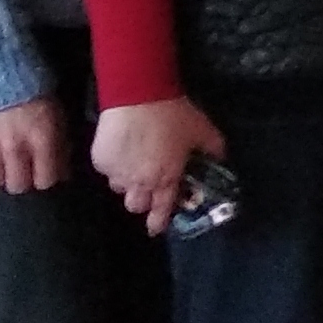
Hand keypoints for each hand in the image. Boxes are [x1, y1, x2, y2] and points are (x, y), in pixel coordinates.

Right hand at [0, 96, 69, 194]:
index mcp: (41, 138)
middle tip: (24, 170)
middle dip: (23, 180)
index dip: (46, 178)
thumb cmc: (34, 88)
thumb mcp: (57, 113)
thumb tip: (62, 172)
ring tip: (4, 163)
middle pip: (17, 186)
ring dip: (1, 174)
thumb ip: (59, 144)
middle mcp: (14, 146)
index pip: (45, 180)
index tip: (45, 171)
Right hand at [92, 96, 227, 235]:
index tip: (155, 228)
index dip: (158, 221)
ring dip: (126, 181)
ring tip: (134, 163)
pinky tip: (121, 149)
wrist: (138, 95)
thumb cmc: (173, 115)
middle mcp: (139, 182)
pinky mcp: (100, 159)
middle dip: (141, 199)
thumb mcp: (202, 131)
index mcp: (165, 179)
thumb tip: (221, 158)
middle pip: (134, 205)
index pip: (160, 211)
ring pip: (118, 187)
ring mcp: (116, 172)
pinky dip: (114, 164)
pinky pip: (107, 169)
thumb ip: (213, 149)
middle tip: (147, 185)